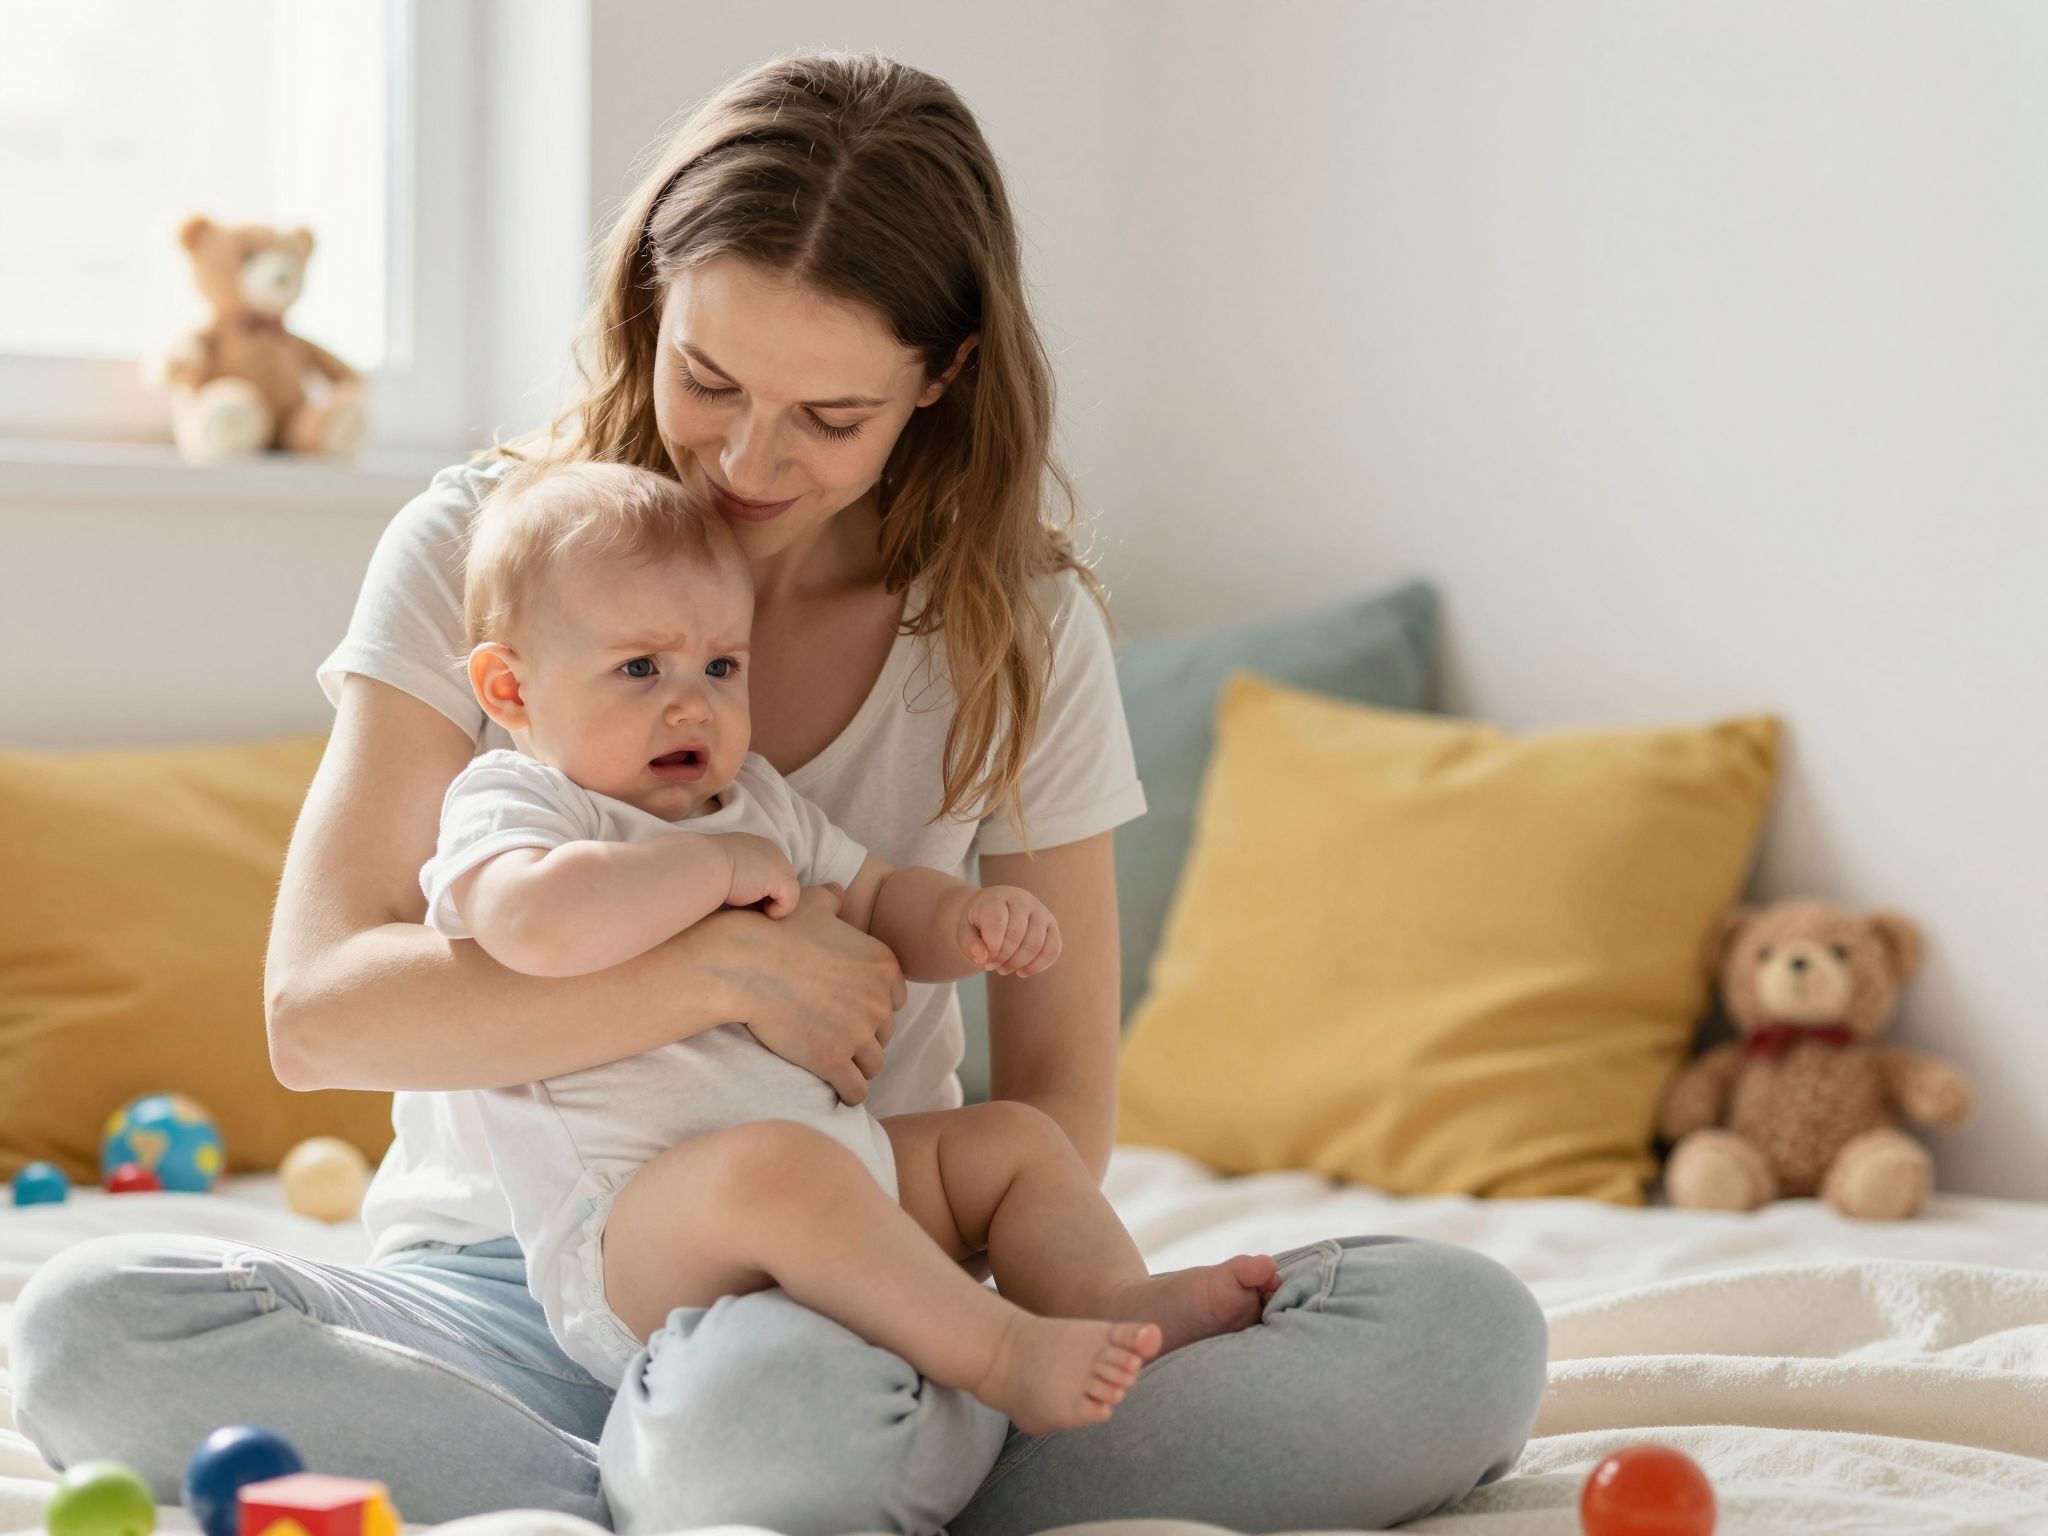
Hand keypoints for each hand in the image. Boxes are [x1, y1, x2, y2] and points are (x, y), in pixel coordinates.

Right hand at [713, 832, 798, 917]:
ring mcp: (779, 864)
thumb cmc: (705, 871)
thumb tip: (740, 889)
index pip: (767, 872)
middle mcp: (772, 850)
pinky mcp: (783, 879)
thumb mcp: (723, 867)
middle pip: (779, 883)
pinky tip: (761, 911)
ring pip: (786, 894)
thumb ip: (737, 873)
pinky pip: (789, 902)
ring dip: (771, 905)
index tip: (742, 899)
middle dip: (767, 897)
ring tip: (751, 909)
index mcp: (756, 846)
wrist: (704, 867)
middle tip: (747, 908)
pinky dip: (777, 912)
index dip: (758, 890)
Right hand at [725, 883, 906, 1105]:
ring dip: (859, 1066)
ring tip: (839, 1066)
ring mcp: (858, 1033)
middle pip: (885, 1032)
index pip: (895, 1000)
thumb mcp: (811, 904)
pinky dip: (848, 1093)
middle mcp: (879, 1000)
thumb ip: (833, 900)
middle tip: (840, 1038)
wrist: (745, 964)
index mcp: (884, 965)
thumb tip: (838, 892)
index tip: (850, 1011)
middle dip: (866, 1037)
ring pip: (874, 1064)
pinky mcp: (833, 1060)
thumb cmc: (776, 931)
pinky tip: (835, 1090)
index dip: (873, 1007)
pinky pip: (856, 1090)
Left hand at [960, 885, 1060, 976]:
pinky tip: (1022, 972)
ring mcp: (1040, 911)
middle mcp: (1022, 900)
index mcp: (996, 897)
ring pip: (1036, 944)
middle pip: (1017, 935)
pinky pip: (1053, 948)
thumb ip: (968, 944)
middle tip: (992, 966)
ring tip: (1003, 969)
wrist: (994, 910)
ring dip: (1018, 964)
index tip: (984, 960)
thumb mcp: (964, 930)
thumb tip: (983, 959)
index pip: (997, 923)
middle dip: (1003, 958)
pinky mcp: (1051, 925)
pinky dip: (1038, 965)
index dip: (991, 948)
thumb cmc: (978, 922)